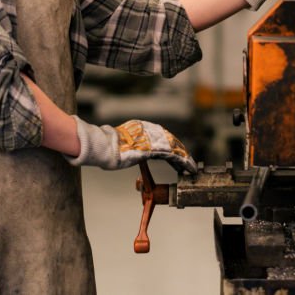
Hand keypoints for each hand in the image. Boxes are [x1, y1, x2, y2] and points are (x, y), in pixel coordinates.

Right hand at [66, 116, 197, 174]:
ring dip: (184, 158)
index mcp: (141, 126)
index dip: (171, 146)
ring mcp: (152, 137)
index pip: (161, 136)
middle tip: (188, 163)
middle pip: (170, 139)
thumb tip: (131, 151)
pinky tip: (188, 168)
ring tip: (191, 168)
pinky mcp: (154, 147)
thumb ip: (131, 146)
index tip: (177, 155)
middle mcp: (149, 129)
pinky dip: (183, 162)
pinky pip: (173, 154)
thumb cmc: (107, 149)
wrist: (103, 147)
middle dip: (180, 152)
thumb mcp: (122, 144)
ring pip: (174, 147)